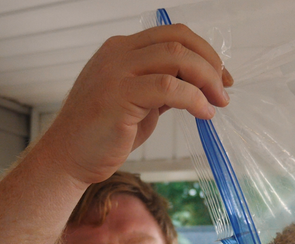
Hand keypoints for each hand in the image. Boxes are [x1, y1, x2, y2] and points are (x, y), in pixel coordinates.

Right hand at [39, 24, 233, 185]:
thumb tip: (193, 86)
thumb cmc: (103, 135)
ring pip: (175, 57)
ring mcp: (116, 72)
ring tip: (218, 103)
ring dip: (206, 79)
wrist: (70, 157)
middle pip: (178, 40)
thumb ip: (160, 89)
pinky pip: (168, 87)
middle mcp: (118, 54)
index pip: (172, 35)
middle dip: (210, 63)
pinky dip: (193, 98)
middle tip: (225, 90)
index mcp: (122, 51)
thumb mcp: (137, 104)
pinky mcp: (119, 96)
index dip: (204, 52)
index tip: (221, 77)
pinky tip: (204, 113)